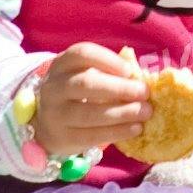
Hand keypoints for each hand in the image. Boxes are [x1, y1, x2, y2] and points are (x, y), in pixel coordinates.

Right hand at [25, 43, 150, 161]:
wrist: (46, 124)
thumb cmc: (76, 93)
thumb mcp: (84, 75)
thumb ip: (109, 73)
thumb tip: (141, 77)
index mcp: (62, 64)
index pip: (82, 54)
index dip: (108, 60)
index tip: (129, 70)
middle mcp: (54, 87)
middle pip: (86, 84)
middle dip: (119, 88)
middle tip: (144, 93)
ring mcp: (55, 114)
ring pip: (89, 113)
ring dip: (122, 113)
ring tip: (145, 112)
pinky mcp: (62, 138)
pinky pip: (91, 136)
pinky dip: (116, 132)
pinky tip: (135, 129)